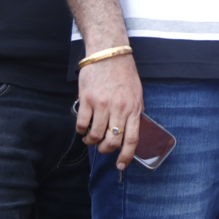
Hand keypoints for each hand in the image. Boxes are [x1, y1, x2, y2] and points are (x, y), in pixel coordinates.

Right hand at [76, 53, 142, 170]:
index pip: (132, 139)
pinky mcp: (87, 99)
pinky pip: (82, 123)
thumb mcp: (137, 92)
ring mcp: (102, 104)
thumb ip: (135, 110)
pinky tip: (83, 126)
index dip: (126, 156)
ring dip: (90, 141)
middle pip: (111, 141)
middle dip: (105, 150)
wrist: (109, 52)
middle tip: (101, 147)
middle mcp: (119, 108)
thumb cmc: (123, 72)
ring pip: (95, 135)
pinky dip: (81, 129)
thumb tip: (132, 128)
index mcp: (134, 108)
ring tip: (89, 138)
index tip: (120, 165)